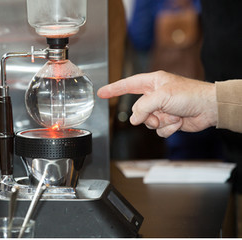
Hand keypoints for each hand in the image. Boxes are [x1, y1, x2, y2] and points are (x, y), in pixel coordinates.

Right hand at [97, 70, 216, 136]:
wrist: (209, 108)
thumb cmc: (190, 95)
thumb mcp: (161, 96)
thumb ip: (142, 107)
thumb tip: (134, 120)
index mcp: (153, 82)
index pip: (127, 85)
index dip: (113, 89)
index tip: (101, 93)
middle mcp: (156, 95)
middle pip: (137, 110)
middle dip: (148, 115)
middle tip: (159, 113)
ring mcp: (162, 109)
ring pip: (147, 122)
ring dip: (160, 122)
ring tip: (173, 116)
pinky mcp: (169, 121)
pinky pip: (158, 129)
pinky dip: (168, 128)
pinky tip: (178, 122)